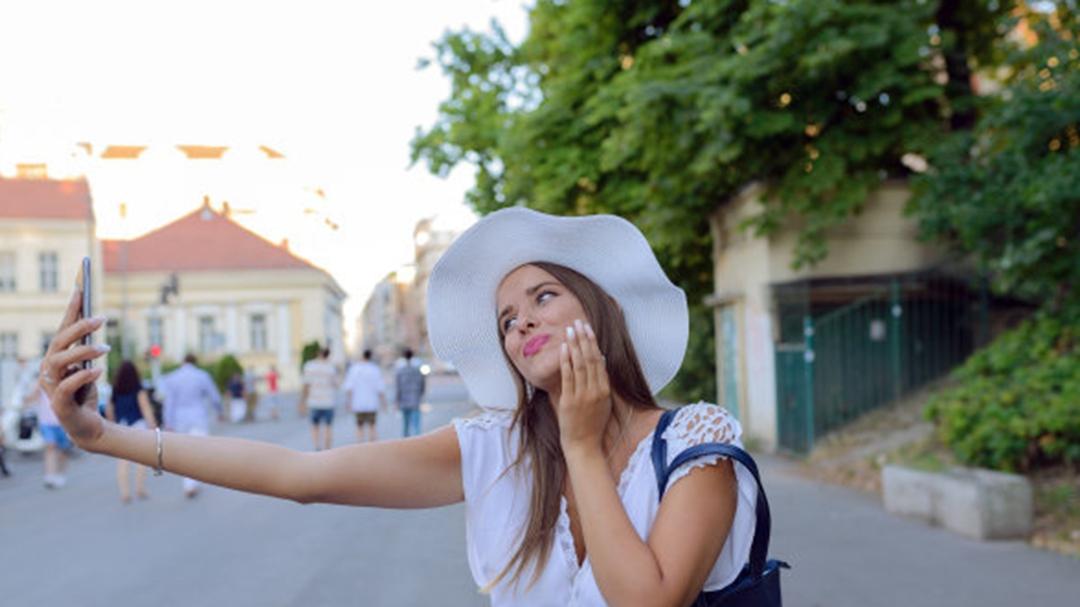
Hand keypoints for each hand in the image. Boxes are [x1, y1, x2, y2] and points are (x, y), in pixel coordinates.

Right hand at [39, 284, 108, 448]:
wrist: (88, 427)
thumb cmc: (85, 393)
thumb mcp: (88, 367)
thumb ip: (87, 348)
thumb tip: (94, 320)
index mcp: (56, 358)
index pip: (62, 330)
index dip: (70, 310)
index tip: (80, 289)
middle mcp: (48, 370)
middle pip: (59, 342)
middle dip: (79, 327)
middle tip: (101, 319)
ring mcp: (51, 387)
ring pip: (58, 362)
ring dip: (83, 351)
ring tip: (105, 348)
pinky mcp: (59, 404)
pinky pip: (67, 387)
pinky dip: (83, 376)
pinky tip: (98, 370)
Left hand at [557, 319, 610, 452]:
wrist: (584, 445)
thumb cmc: (592, 424)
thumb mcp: (603, 402)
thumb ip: (601, 381)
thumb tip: (600, 360)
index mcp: (605, 390)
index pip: (599, 361)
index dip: (593, 343)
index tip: (589, 328)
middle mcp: (595, 390)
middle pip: (590, 359)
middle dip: (584, 338)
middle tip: (579, 322)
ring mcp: (582, 395)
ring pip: (579, 364)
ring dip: (575, 345)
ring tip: (570, 329)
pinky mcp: (569, 400)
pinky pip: (568, 376)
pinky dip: (566, 360)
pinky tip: (564, 348)